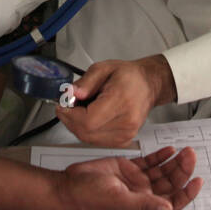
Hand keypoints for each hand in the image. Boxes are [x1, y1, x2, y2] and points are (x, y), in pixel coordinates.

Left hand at [55, 56, 176, 147]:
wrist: (148, 85)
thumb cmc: (129, 76)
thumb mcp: (103, 68)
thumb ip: (85, 82)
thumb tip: (72, 94)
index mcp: (121, 100)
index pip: (88, 120)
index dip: (70, 115)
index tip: (62, 105)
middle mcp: (126, 121)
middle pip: (86, 132)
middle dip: (70, 120)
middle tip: (67, 105)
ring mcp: (126, 134)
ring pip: (88, 139)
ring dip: (77, 125)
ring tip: (81, 109)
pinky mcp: (123, 141)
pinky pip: (96, 141)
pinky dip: (87, 131)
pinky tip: (90, 118)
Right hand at [59, 146, 201, 209]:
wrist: (72, 183)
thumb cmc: (91, 197)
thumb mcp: (119, 200)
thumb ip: (144, 204)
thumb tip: (168, 208)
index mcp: (143, 205)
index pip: (172, 202)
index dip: (187, 194)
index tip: (197, 181)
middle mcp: (143, 193)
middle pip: (170, 183)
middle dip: (183, 170)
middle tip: (191, 155)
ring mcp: (137, 180)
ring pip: (163, 171)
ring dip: (175, 162)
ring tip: (185, 151)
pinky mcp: (129, 167)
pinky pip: (150, 162)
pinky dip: (160, 156)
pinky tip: (169, 150)